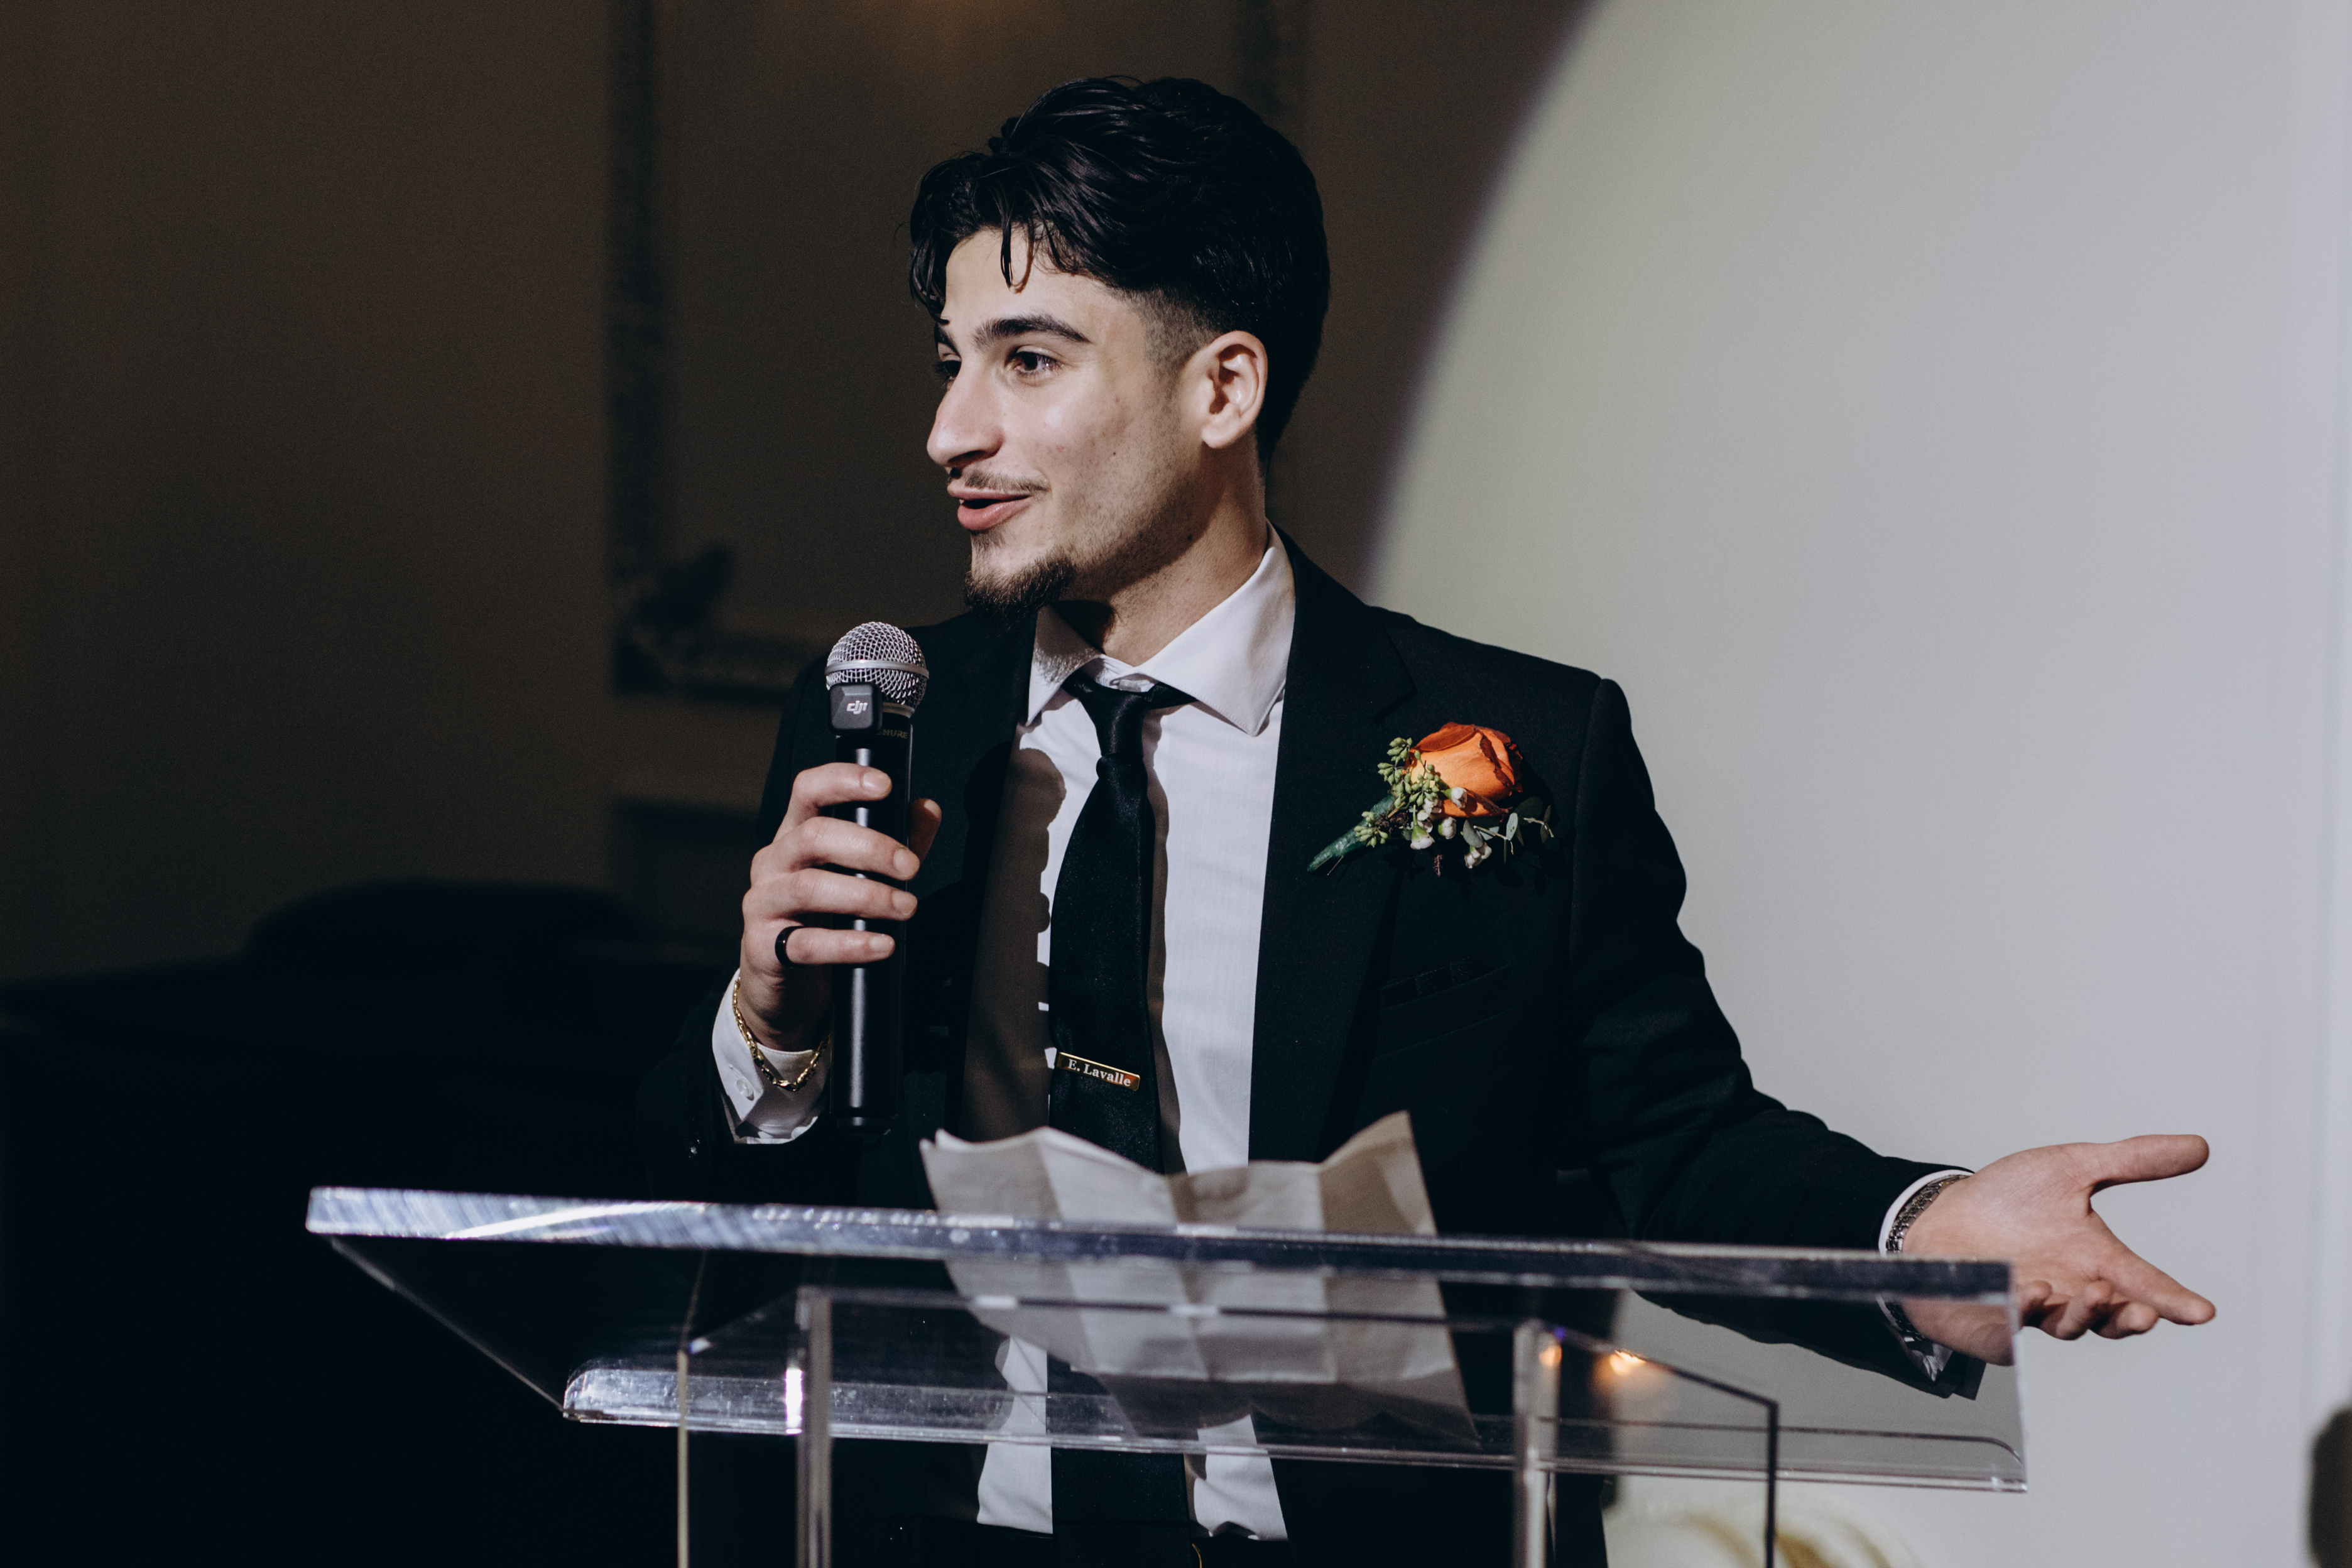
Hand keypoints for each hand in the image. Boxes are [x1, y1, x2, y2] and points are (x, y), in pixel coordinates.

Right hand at [736, 763, 942, 1052]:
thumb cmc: (826, 919)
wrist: (787, 985)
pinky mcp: (763, 947)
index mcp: (795, 835)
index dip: (843, 780)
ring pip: (809, 888)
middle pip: (814, 836)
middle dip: (870, 847)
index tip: (885, 785)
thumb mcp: (861, 874)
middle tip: (910, 868)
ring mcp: (762, 903)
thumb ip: (895, 841)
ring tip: (906, 908)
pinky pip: (806, 943)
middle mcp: (772, 862)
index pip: (808, 790)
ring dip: (866, 896)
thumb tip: (927, 808)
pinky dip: (850, 944)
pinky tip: (882, 945)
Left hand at [1897, 1135, 2214, 1363]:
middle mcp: (2072, 1291)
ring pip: (2071, 1327)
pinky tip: (2033, 1292)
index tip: (2203, 1311)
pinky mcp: (1998, 1324)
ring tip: (2090, 1292)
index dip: (2175, 1300)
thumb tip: (2201, 1146)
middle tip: (2146, 1312)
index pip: (2145, 1283)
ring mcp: (2036, 1312)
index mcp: (2096, 1259)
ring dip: (2084, 1315)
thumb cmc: (2006, 1199)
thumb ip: (2131, 1160)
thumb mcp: (2070, 1168)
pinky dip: (2028, 1311)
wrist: (1939, 1216)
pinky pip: (2017, 1327)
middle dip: (2132, 1319)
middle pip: (2114, 1319)